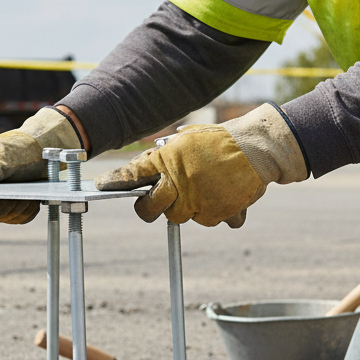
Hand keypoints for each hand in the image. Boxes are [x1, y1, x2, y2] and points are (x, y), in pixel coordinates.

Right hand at [0, 107, 79, 223]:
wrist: (43, 149)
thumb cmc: (22, 147)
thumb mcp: (4, 154)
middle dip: (5, 203)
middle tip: (19, 189)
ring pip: (4, 217)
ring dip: (20, 205)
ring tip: (28, 189)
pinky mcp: (10, 209)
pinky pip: (18, 218)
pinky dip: (28, 209)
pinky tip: (33, 195)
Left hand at [94, 104, 305, 227]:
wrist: (257, 149)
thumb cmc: (219, 141)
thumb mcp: (186, 140)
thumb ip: (164, 156)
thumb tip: (142, 170)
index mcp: (167, 160)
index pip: (132, 174)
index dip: (115, 181)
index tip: (101, 185)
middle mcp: (178, 183)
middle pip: (149, 209)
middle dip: (147, 209)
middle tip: (150, 204)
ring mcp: (196, 201)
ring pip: (178, 217)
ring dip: (185, 208)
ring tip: (202, 189)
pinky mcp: (215, 214)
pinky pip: (205, 220)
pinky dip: (211, 212)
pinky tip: (221, 195)